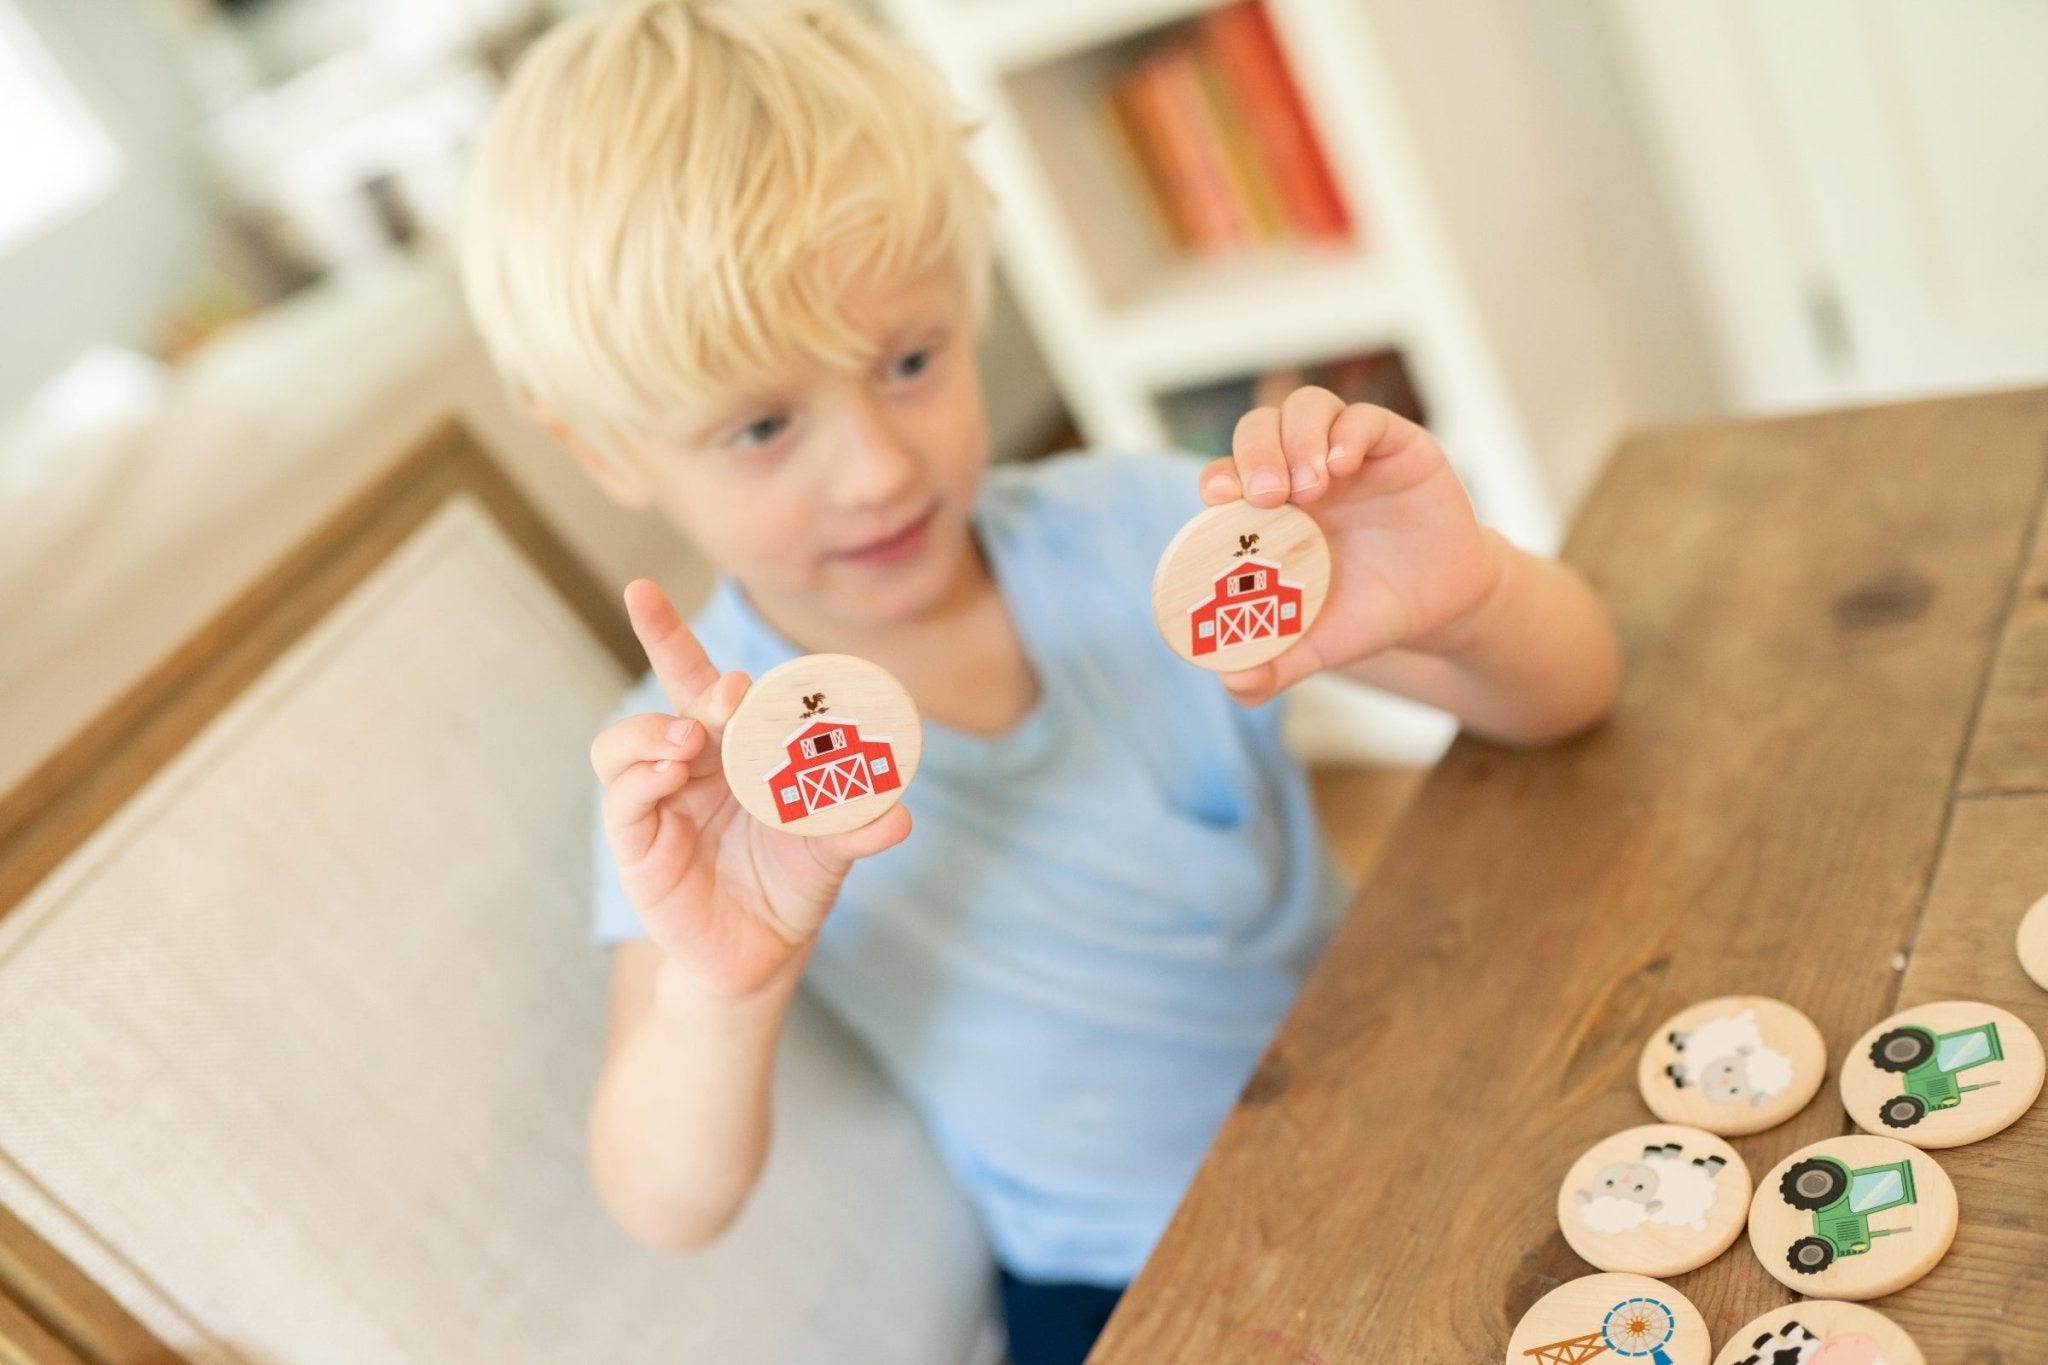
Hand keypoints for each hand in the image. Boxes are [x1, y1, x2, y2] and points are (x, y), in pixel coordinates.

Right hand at [591, 580, 910, 1002]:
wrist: (765, 953)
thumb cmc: (792, 882)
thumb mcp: (833, 847)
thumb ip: (860, 825)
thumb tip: (900, 814)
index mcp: (729, 746)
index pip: (694, 679)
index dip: (665, 634)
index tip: (640, 588)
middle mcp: (687, 763)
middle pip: (666, 702)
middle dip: (691, 683)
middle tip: (732, 696)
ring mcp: (656, 802)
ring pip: (622, 746)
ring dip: (654, 734)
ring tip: (690, 745)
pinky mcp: (638, 846)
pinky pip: (623, 801)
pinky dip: (641, 781)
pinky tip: (671, 777)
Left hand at [1196, 391, 1507, 705]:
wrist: (1440, 609)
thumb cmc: (1366, 615)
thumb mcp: (1316, 645)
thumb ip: (1273, 664)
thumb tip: (1235, 686)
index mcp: (1269, 510)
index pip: (1228, 474)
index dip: (1218, 477)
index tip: (1217, 499)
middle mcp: (1303, 471)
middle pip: (1260, 429)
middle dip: (1254, 453)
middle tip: (1265, 496)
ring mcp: (1348, 454)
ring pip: (1306, 408)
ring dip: (1297, 439)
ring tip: (1308, 486)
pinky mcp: (1395, 444)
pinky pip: (1364, 419)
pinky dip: (1347, 433)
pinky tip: (1343, 465)